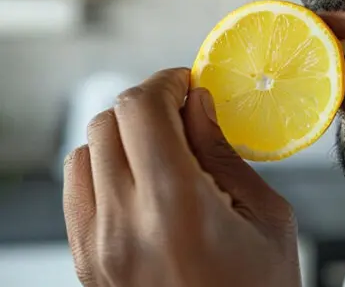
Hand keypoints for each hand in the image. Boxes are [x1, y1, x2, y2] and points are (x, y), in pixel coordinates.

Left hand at [63, 68, 300, 286]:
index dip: (165, 81)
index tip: (188, 82)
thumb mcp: (266, 216)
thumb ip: (222, 151)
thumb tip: (197, 102)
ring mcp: (96, 250)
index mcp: (175, 209)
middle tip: (182, 110)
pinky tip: (140, 177)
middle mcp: (122, 228)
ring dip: (124, 133)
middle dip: (148, 102)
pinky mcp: (86, 265)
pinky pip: (77, 189)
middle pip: (109, 121)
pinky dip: (104, 166)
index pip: (140, 110)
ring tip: (162, 146)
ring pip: (86, 149)